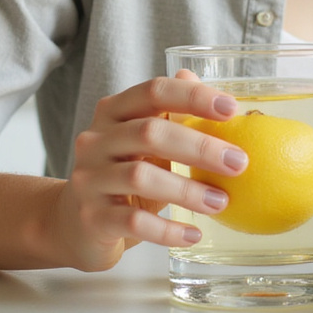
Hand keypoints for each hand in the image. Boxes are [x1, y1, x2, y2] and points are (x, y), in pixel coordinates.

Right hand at [49, 70, 247, 270]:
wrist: (74, 222)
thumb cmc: (121, 177)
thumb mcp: (145, 143)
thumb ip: (169, 113)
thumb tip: (195, 78)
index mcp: (113, 113)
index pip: (153, 92)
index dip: (193, 97)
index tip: (232, 109)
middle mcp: (96, 140)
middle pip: (149, 133)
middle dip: (199, 147)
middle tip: (238, 163)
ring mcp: (89, 179)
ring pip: (140, 177)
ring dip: (187, 190)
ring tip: (220, 202)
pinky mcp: (92, 218)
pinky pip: (134, 222)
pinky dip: (168, 230)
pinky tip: (193, 234)